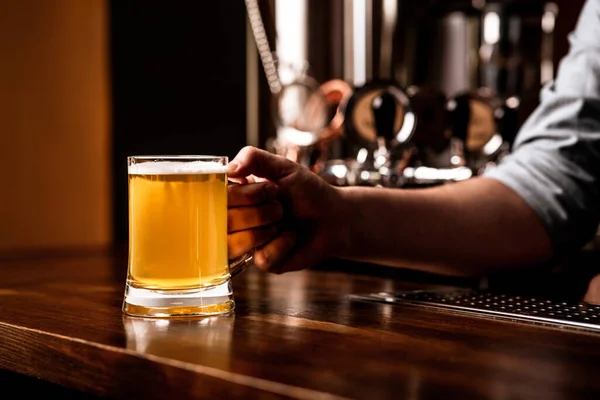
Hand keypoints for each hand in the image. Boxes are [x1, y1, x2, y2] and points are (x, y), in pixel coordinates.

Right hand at [228, 146, 346, 273]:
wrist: (335, 216)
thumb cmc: (308, 191)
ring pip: (236, 243)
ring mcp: (248, 243)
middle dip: (259, 210)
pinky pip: (262, 257)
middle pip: (225, 221)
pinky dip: (282, 244)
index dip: (245, 194)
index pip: (217, 199)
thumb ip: (254, 158)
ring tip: (283, 220)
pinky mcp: (265, 261)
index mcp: (236, 197)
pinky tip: (291, 236)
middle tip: (280, 204)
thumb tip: (228, 169)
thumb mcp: (283, 167)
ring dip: (266, 227)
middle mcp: (237, 220)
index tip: (270, 189)